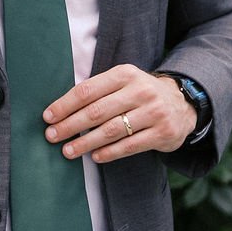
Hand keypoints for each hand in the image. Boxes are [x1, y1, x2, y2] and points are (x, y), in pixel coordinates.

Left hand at [42, 66, 196, 162]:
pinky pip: (129, 146)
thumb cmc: (141, 93)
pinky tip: (94, 157)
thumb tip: (61, 109)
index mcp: (125, 74)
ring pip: (111, 130)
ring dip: (86, 143)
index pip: (88, 90)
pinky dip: (109, 153)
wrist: (183, 103)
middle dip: (70, 125)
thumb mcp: (124, 81)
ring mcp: (153, 112)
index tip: (48, 116)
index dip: (65, 104)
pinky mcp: (162, 133)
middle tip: (52, 136)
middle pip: (97, 111)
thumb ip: (98, 90)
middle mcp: (140, 91)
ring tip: (68, 151)